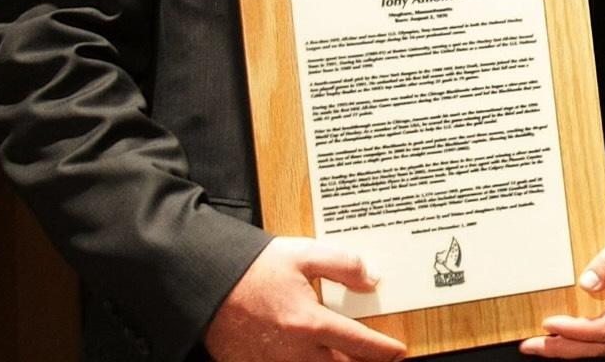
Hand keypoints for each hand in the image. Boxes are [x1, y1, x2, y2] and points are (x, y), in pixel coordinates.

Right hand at [203, 237, 403, 361]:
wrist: (206, 282)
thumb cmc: (252, 268)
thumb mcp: (304, 254)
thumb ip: (343, 265)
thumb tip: (372, 279)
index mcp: (310, 322)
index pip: (360, 343)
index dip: (384, 350)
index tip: (398, 352)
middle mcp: (294, 350)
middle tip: (377, 359)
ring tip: (348, 359)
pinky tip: (310, 357)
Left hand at [521, 224, 604, 357]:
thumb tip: (587, 283)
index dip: (577, 330)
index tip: (550, 323)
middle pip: (601, 345)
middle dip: (564, 346)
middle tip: (532, 344)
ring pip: (600, 348)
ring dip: (567, 347)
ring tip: (538, 344)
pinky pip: (601, 344)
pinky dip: (578, 342)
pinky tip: (559, 338)